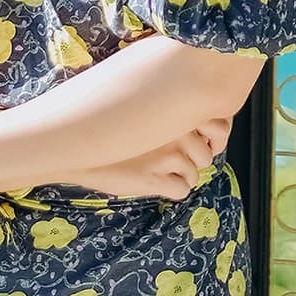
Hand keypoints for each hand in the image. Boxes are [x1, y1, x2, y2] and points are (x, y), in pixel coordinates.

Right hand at [75, 113, 232, 201]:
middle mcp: (176, 130)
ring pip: (195, 175)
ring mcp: (167, 155)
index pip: (220, 125)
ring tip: (156, 169)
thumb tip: (195, 110)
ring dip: (181, 176)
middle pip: (207, 155)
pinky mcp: (156, 179)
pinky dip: (171, 189)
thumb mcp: (142, 105)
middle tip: (171, 159)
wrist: (74, 146)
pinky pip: (182, 190)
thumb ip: (169, 106)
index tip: (201, 141)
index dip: (212, 137)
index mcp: (177, 108)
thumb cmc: (106, 124)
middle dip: (194, 160)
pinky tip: (152, 180)